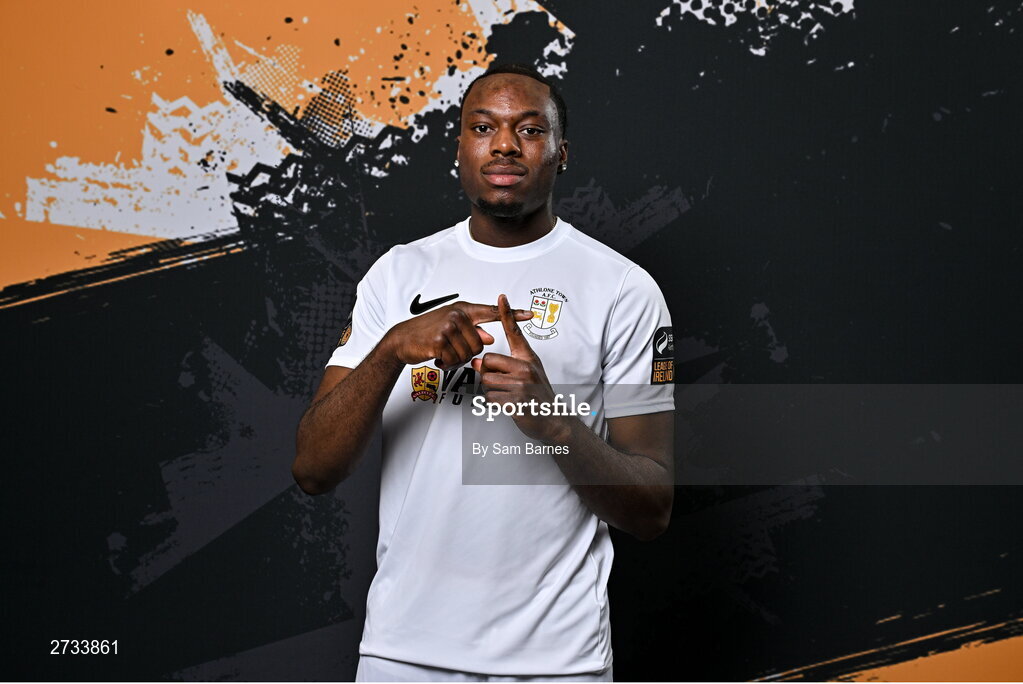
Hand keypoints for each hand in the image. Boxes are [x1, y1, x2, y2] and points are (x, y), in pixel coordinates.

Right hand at [384, 300, 532, 368]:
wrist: (402, 339)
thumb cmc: (428, 333)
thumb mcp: (452, 327)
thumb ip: (472, 330)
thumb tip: (489, 338)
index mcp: (464, 310)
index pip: (492, 311)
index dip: (513, 313)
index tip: (531, 314)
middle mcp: (458, 315)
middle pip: (480, 345)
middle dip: (467, 353)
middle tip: (451, 349)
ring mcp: (448, 327)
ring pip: (468, 354)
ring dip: (456, 360)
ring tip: (443, 353)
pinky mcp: (439, 340)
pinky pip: (455, 360)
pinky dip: (447, 364)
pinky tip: (437, 357)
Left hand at [471, 294, 568, 442]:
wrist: (552, 419)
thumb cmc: (537, 395)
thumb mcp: (526, 373)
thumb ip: (502, 365)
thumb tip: (477, 362)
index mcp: (527, 358)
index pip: (515, 332)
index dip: (507, 314)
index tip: (501, 298)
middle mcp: (526, 368)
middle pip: (487, 361)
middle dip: (488, 373)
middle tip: (502, 383)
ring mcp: (522, 384)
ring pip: (486, 381)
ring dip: (491, 390)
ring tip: (508, 394)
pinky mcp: (517, 401)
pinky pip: (490, 397)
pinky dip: (495, 403)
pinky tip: (509, 404)